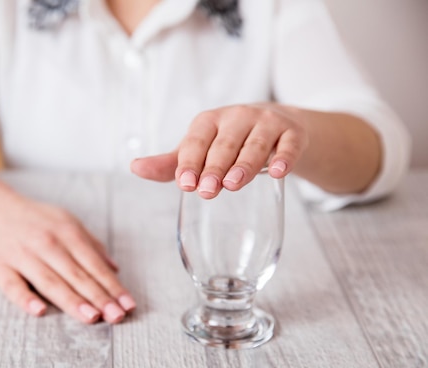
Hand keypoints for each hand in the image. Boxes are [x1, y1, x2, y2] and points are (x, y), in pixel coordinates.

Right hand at [0, 181, 135, 323]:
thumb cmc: (32, 218)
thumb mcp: (65, 221)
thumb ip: (90, 244)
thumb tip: (114, 268)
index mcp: (66, 232)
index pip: (94, 264)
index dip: (112, 286)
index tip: (128, 304)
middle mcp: (46, 243)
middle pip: (77, 275)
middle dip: (99, 297)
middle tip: (117, 317)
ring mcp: (21, 255)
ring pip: (50, 282)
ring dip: (72, 301)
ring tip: (92, 317)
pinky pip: (12, 285)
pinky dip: (25, 298)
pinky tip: (40, 311)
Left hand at [131, 103, 307, 196]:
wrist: (276, 126)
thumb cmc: (228, 142)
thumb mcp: (199, 150)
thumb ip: (170, 164)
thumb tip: (135, 167)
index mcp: (209, 121)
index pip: (197, 141)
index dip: (190, 162)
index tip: (186, 184)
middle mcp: (237, 117)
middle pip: (225, 144)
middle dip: (214, 167)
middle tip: (206, 191)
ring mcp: (267, 123)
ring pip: (256, 144)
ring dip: (244, 164)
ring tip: (234, 184)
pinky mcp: (292, 133)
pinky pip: (289, 145)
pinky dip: (284, 158)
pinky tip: (278, 173)